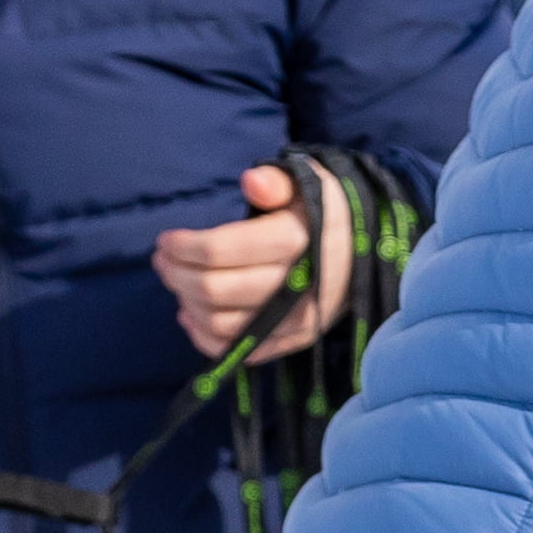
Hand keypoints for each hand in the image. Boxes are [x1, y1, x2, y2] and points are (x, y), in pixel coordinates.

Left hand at [150, 160, 354, 360]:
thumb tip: (252, 182)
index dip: (183, 248)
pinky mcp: (297, 339)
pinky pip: (241, 351)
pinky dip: (206, 337)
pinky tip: (192, 314)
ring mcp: (298, 319)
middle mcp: (298, 285)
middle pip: (215, 291)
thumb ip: (276, 181)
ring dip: (187, 304)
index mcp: (297, 240)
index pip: (221, 252)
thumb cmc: (326, 209)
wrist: (370, 246)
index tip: (165, 240)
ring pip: (221, 325)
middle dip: (176, 275)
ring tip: (175, 281)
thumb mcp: (308, 182)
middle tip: (162, 259)